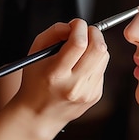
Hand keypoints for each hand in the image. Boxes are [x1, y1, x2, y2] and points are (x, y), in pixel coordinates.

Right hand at [11, 19, 108, 138]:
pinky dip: (94, 60)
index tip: (76, 24)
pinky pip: (102, 68)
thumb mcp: (35, 53)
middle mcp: (74, 85)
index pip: (79, 43)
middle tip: (86, 31)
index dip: (80, 27)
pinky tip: (82, 65)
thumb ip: (53, 33)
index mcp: (56, 74)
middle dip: (94, 32)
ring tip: (82, 48)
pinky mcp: (96, 95)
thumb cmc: (34, 82)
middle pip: (99, 49)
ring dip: (96, 45)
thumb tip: (72, 26)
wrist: (39, 115)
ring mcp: (88, 92)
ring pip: (104, 57)